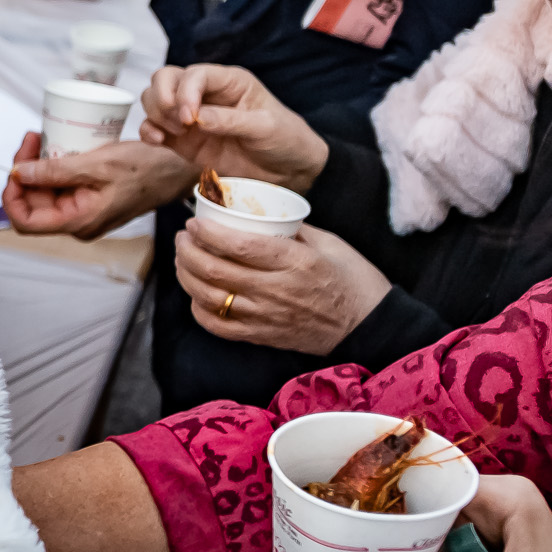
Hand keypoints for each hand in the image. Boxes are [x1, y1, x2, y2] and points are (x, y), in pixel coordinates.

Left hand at [1, 133, 193, 239]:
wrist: (179, 168)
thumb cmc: (148, 168)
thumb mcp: (98, 164)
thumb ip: (56, 171)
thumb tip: (19, 173)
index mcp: (79, 221)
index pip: (26, 222)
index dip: (11, 196)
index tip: (15, 168)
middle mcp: (78, 221)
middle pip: (33, 203)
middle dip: (25, 171)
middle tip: (32, 139)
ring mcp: (84, 210)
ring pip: (46, 192)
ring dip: (38, 166)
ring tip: (42, 138)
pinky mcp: (90, 197)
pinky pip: (63, 185)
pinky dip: (55, 166)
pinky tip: (57, 145)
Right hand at [140, 64, 328, 190]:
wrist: (287, 172)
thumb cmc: (285, 140)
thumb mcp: (266, 127)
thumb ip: (231, 120)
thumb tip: (197, 118)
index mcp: (229, 82)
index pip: (194, 74)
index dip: (185, 92)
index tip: (190, 118)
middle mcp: (206, 94)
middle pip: (165, 78)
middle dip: (163, 98)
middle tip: (179, 123)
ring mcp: (190, 117)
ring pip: (153, 99)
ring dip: (156, 114)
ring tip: (176, 133)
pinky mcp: (181, 140)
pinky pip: (152, 127)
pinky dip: (147, 131)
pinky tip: (158, 142)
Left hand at [173, 221, 390, 354]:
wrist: (369, 326)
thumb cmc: (352, 279)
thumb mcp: (329, 243)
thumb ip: (292, 229)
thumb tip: (258, 214)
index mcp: (295, 262)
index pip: (240, 246)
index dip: (209, 233)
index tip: (194, 221)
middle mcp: (276, 291)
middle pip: (215, 271)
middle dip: (189, 251)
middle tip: (183, 237)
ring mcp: (266, 317)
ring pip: (210, 298)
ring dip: (187, 276)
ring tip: (183, 259)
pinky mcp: (262, 337)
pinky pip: (219, 326)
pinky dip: (199, 309)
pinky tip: (196, 293)